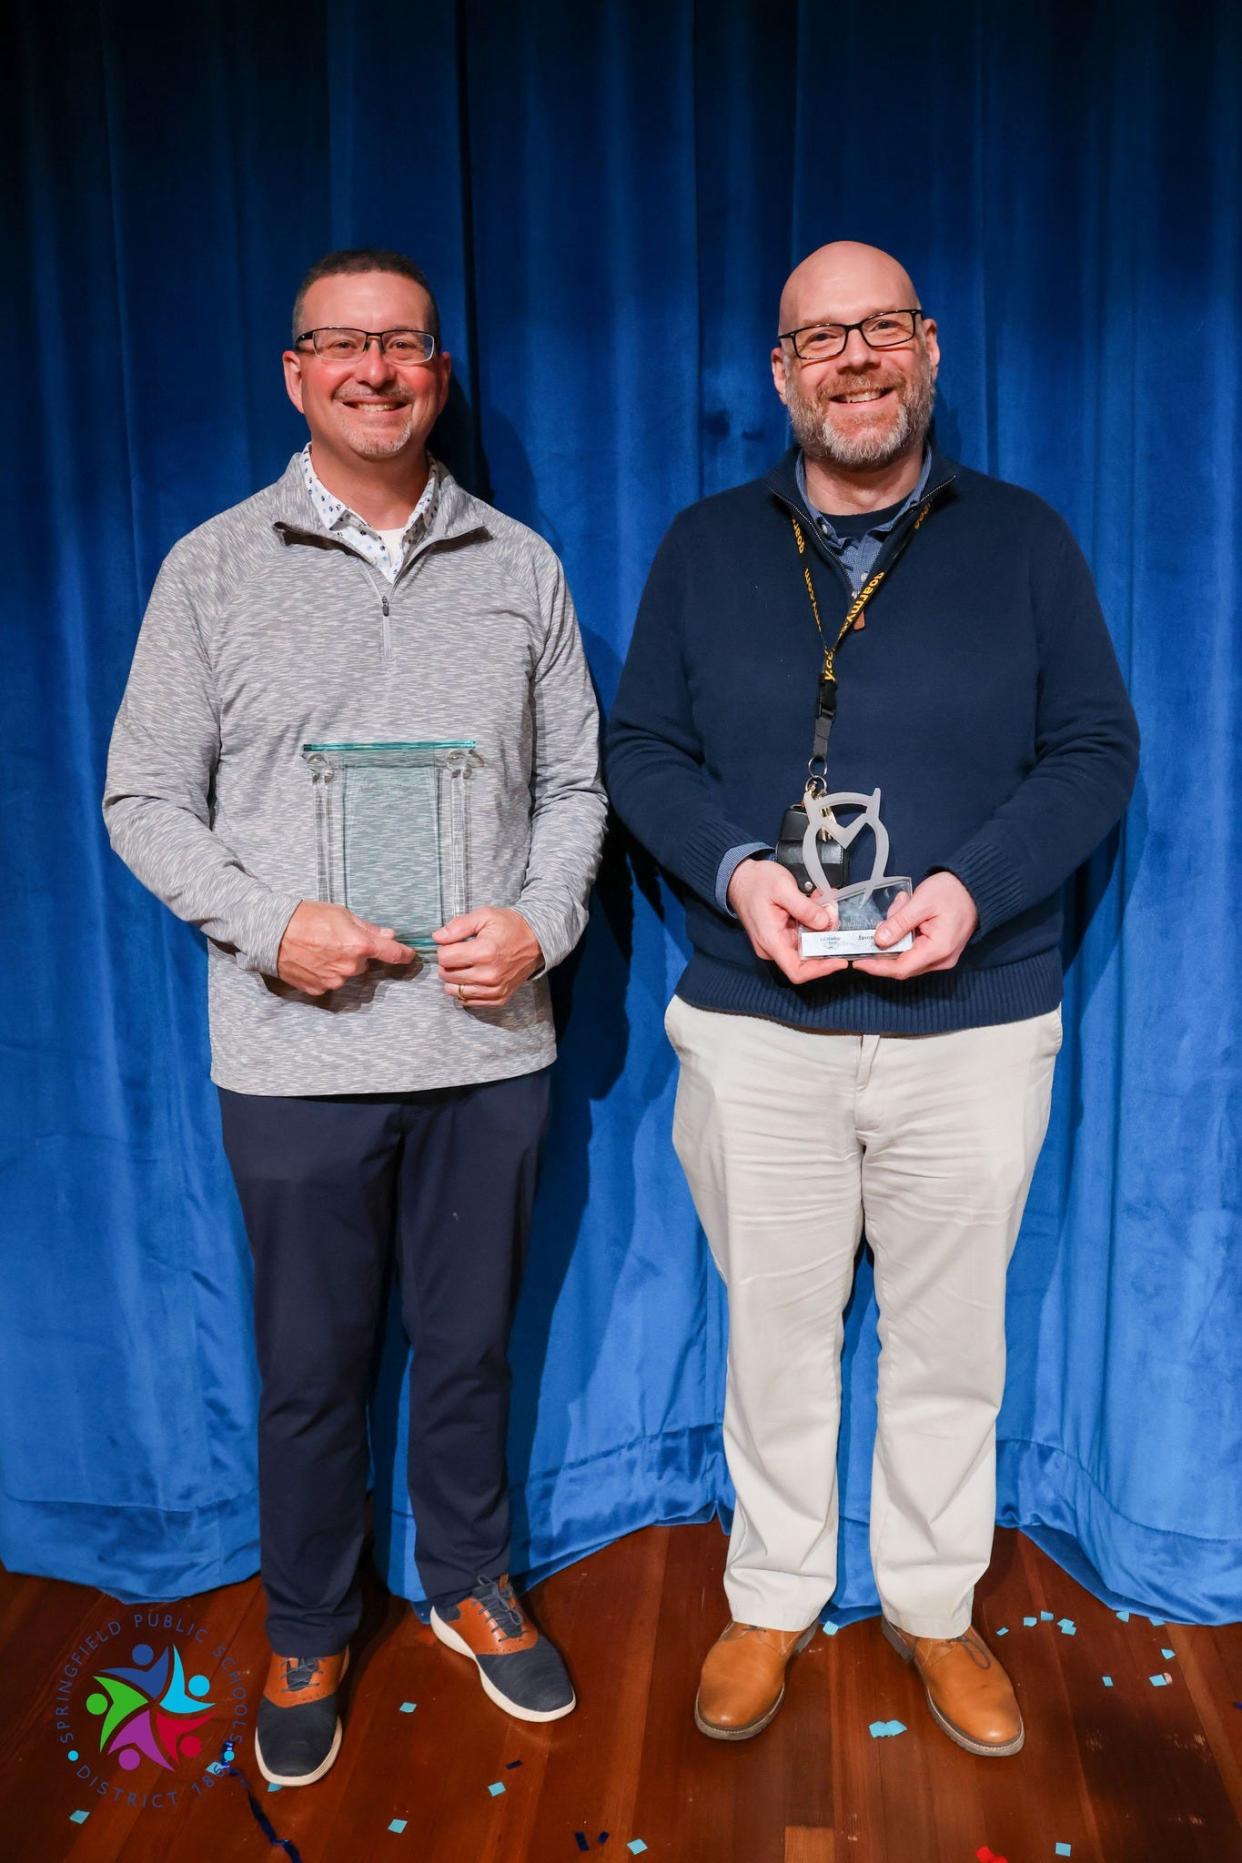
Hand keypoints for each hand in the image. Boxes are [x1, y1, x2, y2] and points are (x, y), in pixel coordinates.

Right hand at [276, 901, 415, 995]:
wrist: (271, 932)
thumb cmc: (306, 917)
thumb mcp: (341, 914)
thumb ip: (368, 928)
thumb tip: (389, 936)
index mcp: (360, 946)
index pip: (393, 954)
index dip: (403, 954)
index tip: (409, 955)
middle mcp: (350, 967)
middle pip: (364, 963)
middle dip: (356, 953)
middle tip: (336, 939)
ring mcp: (334, 981)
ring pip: (346, 974)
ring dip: (340, 964)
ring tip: (320, 949)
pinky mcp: (318, 990)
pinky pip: (329, 982)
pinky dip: (324, 973)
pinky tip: (311, 960)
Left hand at [434, 906, 542, 1007]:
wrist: (537, 942)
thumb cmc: (510, 926)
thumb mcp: (484, 915)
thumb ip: (458, 926)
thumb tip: (437, 937)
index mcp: (484, 952)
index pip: (444, 958)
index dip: (445, 948)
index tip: (454, 944)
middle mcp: (489, 974)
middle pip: (446, 975)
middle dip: (448, 963)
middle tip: (460, 954)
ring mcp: (494, 989)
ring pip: (454, 991)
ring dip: (454, 979)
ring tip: (465, 966)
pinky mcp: (499, 998)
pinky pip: (468, 1001)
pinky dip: (465, 990)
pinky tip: (473, 977)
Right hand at [726, 857, 846, 986]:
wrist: (741, 876)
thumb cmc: (756, 882)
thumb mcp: (782, 887)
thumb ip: (804, 907)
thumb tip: (825, 923)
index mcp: (771, 941)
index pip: (797, 971)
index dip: (821, 970)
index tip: (840, 961)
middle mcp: (775, 947)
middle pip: (809, 957)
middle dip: (827, 938)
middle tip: (833, 913)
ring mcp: (780, 941)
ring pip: (810, 943)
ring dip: (823, 926)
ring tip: (826, 903)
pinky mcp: (784, 933)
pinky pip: (805, 933)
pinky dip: (816, 920)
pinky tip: (819, 903)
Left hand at [851, 871, 978, 979]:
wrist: (974, 888)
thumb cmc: (952, 892)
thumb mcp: (921, 902)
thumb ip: (899, 923)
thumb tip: (878, 941)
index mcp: (938, 950)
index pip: (900, 968)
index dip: (876, 967)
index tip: (857, 961)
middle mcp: (941, 960)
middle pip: (902, 965)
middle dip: (885, 947)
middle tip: (878, 924)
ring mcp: (941, 958)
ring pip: (906, 957)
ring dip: (895, 938)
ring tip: (900, 908)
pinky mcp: (938, 951)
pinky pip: (914, 950)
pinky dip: (904, 936)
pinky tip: (905, 915)